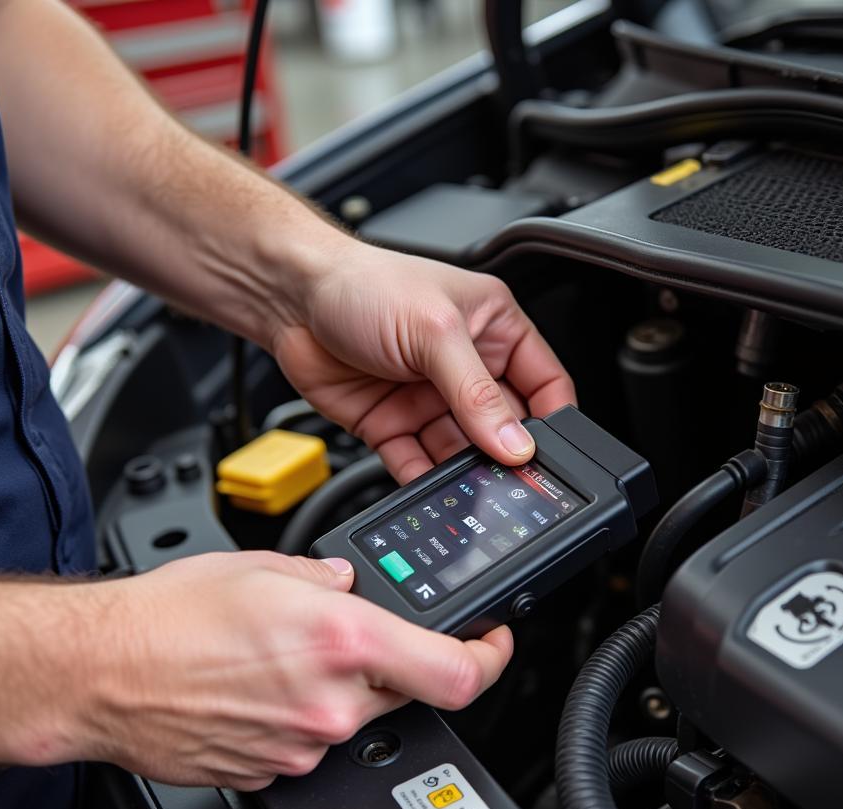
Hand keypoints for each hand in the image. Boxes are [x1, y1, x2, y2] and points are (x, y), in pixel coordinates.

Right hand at [42, 552, 511, 789]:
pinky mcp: (275, 770)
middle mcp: (332, 702)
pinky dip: (306, 716)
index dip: (492, 658)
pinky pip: (315, 742)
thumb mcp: (264, 567)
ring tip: (287, 660)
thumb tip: (352, 587)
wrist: (100, 671)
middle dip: (397, 665)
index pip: (459, 672)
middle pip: (410, 693)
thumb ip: (328, 578)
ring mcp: (304, 744)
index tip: (494, 643)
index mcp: (343, 641)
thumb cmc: (170, 615)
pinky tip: (263, 690)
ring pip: (359, 719)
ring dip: (344, 691)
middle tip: (358, 639)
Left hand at [270, 241, 575, 481]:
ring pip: (461, 451)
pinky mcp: (393, 424)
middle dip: (506, 454)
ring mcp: (428, 398)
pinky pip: (417, 464)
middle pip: (503, 425)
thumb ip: (476, 393)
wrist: (288, 298)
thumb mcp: (435, 332)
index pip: (545, 382)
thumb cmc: (361, 283)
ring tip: (472, 490)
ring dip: (466, 473)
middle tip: (511, 480)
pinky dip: (425, 482)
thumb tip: (514, 442)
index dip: (553, 420)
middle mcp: (464, 365)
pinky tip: (433, 491)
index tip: (553, 454)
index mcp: (493, 328)